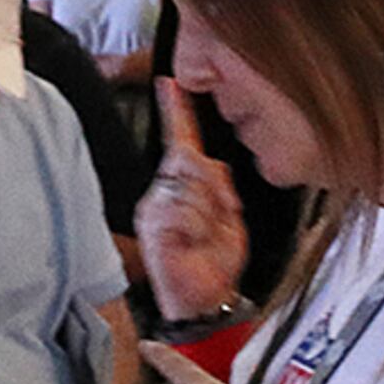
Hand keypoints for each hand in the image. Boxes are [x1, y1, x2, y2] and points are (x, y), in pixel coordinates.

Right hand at [138, 80, 248, 321]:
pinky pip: (186, 208)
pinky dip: (201, 226)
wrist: (203, 301)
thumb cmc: (214, 261)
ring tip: (207, 237)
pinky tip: (195, 242)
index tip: (172, 83)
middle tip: (221, 219)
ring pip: (193, 185)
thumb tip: (210, 164)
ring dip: (212, 212)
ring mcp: (156, 208)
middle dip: (217, 188)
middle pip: (193, 160)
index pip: (179, 141)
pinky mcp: (154, 224)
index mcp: (181, 188)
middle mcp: (163, 194)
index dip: (176, 110)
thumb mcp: (229, 218)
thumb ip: (220, 186)